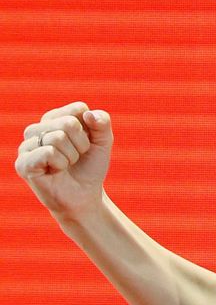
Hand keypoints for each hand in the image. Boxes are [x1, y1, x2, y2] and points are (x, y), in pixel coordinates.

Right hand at [13, 102, 113, 220]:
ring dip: (71, 156)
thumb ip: (102, 123)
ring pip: (58, 137)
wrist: (84, 196)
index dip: (90, 130)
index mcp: (53, 119)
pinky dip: (61, 164)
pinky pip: (48, 152)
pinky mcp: (23, 162)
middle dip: (82, 144)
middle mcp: (36, 129)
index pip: (78, 109)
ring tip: (65, 165)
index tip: (85, 144)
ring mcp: (26, 146)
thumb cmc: (90, 167)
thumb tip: (88, 114)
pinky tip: (55, 172)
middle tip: (75, 158)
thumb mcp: (103, 142)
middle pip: (69, 123)